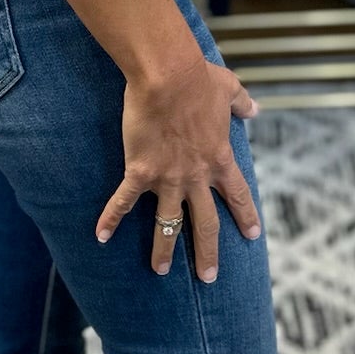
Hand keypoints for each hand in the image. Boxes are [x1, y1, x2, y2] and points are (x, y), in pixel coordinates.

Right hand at [96, 49, 262, 280]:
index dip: (246, 216)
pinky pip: (124, 202)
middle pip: (206, 224)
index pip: (238, 196)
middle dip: (208, 253)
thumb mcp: (229, 88)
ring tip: (160, 270)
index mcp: (220, 159)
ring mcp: (168, 178)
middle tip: (209, 277)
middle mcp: (197, 176)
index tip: (253, 236)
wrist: (168, 76)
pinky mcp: (140, 172)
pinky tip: (100, 237)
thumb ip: (243, 103)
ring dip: (163, 249)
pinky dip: (110, 219)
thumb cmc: (198, 78)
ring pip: (168, 224)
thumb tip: (255, 109)